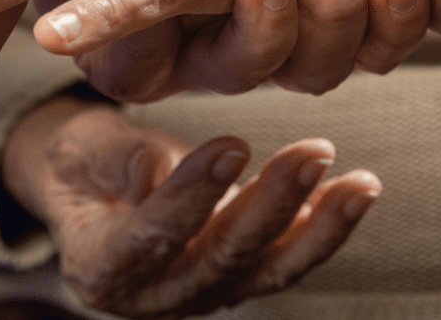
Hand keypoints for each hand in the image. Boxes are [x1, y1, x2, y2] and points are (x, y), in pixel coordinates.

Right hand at [1, 95, 378, 319]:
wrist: (93, 190)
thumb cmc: (81, 163)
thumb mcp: (80, 151)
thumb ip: (117, 160)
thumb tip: (156, 170)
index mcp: (101, 268)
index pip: (150, 238)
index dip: (191, 196)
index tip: (232, 145)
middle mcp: (154, 296)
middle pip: (220, 258)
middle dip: (273, 206)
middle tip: (313, 153)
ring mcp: (200, 294)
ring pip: (266, 270)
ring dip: (319, 227)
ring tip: (360, 183)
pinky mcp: (236, 281)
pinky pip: (285, 262)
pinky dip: (323, 230)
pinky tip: (355, 194)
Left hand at [63, 0, 431, 100]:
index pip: (378, 25)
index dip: (399, 16)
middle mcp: (260, 32)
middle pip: (325, 59)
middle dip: (340, 13)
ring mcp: (196, 53)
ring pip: (252, 66)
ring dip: (268, 22)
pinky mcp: (124, 58)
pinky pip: (139, 61)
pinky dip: (127, 26)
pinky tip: (131, 19)